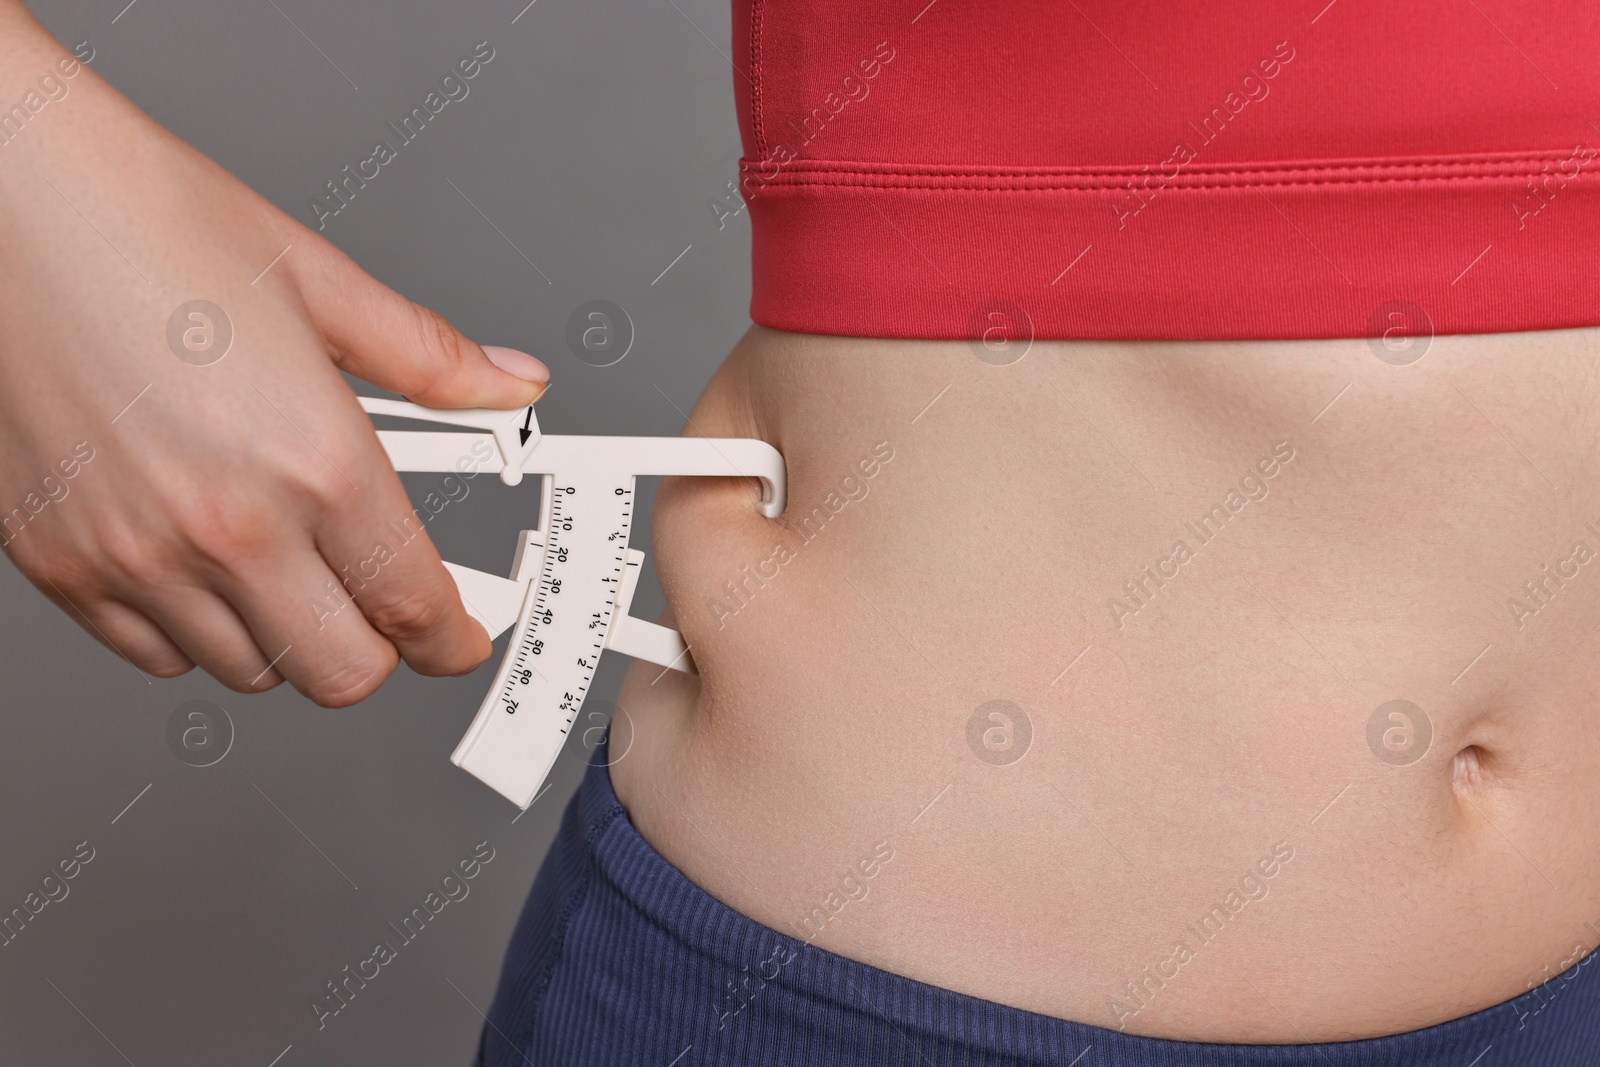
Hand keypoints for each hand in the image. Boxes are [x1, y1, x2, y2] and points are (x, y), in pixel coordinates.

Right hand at [0, 5, 547, 704]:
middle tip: (380, 601)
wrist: (1, 197)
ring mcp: (137, 556)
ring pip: (250, 673)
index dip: (454, 638)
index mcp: (313, 462)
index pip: (415, 608)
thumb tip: (509, 386)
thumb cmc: (142, 222)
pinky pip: (154, 655)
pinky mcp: (61, 565)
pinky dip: (195, 630)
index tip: (460, 638)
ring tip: (285, 556)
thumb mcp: (320, 284)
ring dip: (286, 635)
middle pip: (343, 675)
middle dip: (378, 647)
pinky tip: (204, 562)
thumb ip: (431, 359)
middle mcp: (228, 526)